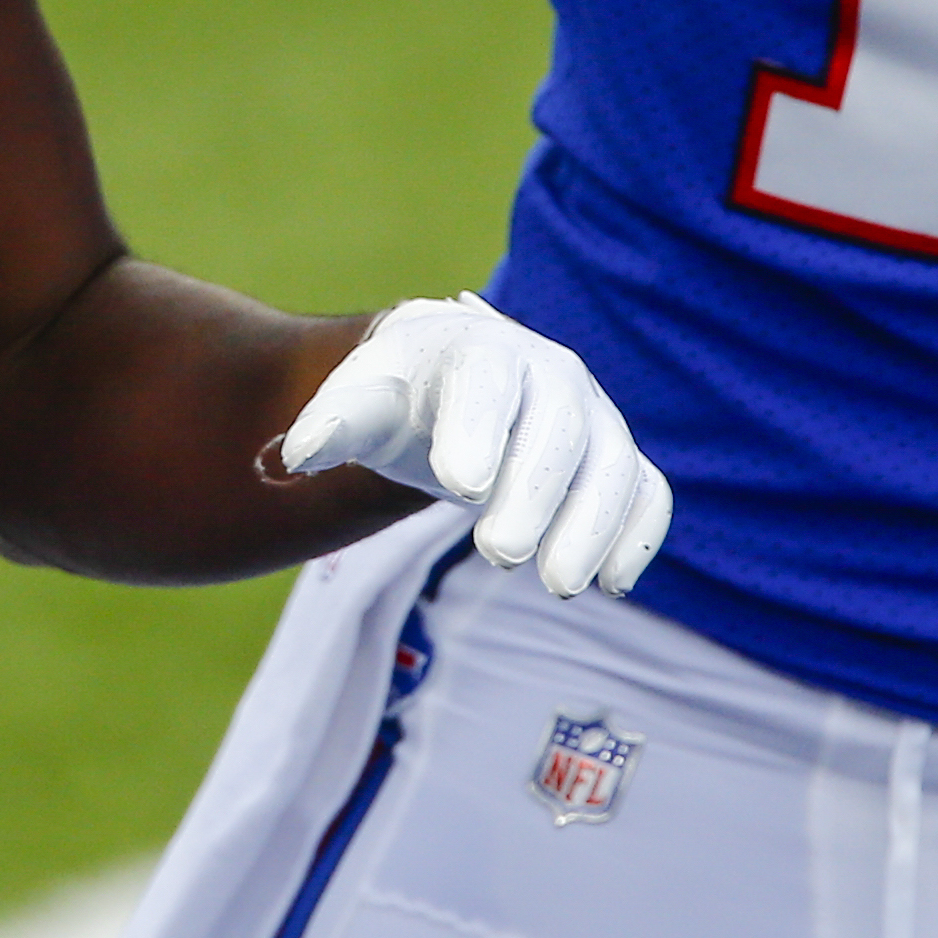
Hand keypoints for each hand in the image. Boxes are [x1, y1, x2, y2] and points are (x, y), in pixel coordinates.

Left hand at [277, 293, 672, 597]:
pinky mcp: (615, 457)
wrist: (451, 377)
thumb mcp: (356, 401)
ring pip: (612, 464)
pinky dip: (637, 533)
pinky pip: (645, 490)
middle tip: (497, 553)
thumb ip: (328, 425)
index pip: (484, 386)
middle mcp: (547, 374)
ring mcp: (591, 415)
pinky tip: (610, 582)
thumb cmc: (397, 395)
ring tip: (557, 586)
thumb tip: (292, 457)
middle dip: (534, 494)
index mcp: (478, 351)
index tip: (458, 487)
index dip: (476, 432)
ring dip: (593, 525)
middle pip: (555, 430)